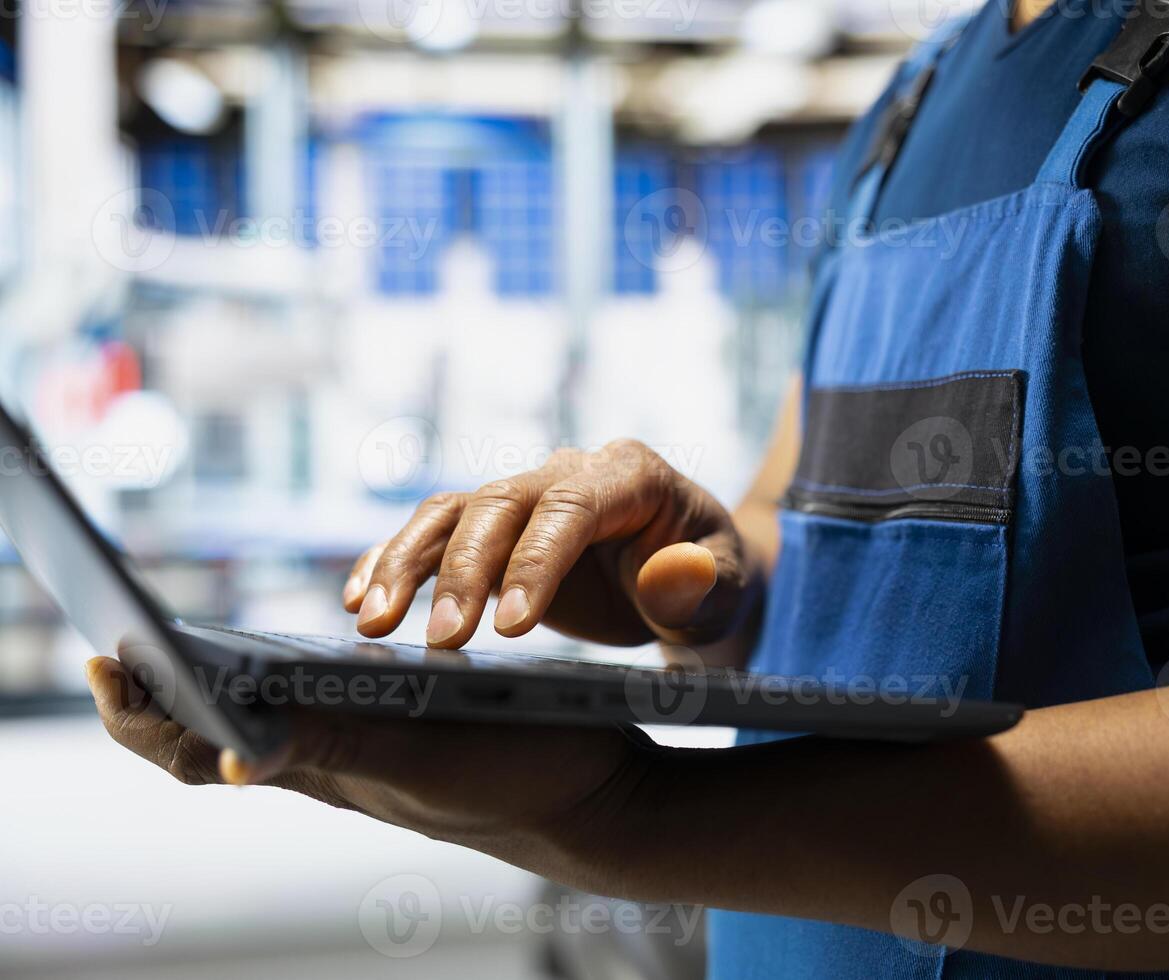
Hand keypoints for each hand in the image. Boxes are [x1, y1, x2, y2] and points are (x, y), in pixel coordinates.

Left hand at [84, 656, 650, 878]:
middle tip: (131, 653)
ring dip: (226, 696)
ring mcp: (374, 758)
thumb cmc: (514, 779)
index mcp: (324, 768)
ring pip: (271, 728)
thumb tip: (231, 761)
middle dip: (167, 701)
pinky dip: (297, 690)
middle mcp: (336, 766)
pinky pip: (329, 715)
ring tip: (202, 660)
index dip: (142, 715)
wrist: (599, 803)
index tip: (104, 661)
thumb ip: (327, 747)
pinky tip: (319, 666)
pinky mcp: (414, 744)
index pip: (197, 753)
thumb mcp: (414, 757)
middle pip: (218, 742)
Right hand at [341, 439, 756, 648]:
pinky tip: (360, 601)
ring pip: (451, 511)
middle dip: (463, 570)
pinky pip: (434, 533)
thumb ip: (702, 583)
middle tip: (441, 642)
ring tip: (372, 622)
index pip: (571, 506)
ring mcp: (526, 497)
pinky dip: (393, 559)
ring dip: (405, 562)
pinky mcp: (495, 531)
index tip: (513, 627)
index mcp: (631, 476)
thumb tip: (671, 572)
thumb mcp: (727, 589)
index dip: (537, 561)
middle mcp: (569, 472)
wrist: (697, 576)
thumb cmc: (714, 582)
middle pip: (499, 504)